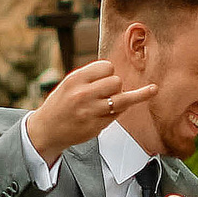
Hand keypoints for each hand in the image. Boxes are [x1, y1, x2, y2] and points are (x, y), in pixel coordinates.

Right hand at [25, 59, 157, 166]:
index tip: (105, 78)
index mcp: (75, 79)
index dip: (109, 72)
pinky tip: (138, 99)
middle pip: (116, 81)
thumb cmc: (60, 105)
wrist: (47, 129)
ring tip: (151, 90)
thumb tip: (116, 71)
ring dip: (128, 96)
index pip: (106, 67)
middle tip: (106, 93)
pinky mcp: (97, 126)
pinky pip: (119, 113)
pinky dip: (122, 109)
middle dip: (115, 86)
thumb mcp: (70, 84)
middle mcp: (83, 94)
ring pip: (122, 98)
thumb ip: (90, 77)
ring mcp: (91, 111)